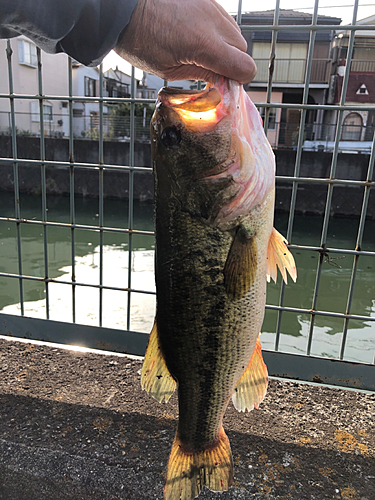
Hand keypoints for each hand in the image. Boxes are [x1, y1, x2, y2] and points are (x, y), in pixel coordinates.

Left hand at [115, 0, 256, 83]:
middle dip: (230, 63)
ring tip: (200, 52)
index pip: (245, 67)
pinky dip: (215, 30)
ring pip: (233, 31)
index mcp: (205, 45)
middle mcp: (214, 21)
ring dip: (224, 46)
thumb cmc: (139, 38)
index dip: (238, 81)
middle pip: (241, 49)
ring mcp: (211, 5)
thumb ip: (201, 74)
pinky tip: (196, 35)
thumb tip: (220, 80)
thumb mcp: (169, 69)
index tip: (224, 86)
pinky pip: (221, 17)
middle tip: (210, 72)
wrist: (123, 7)